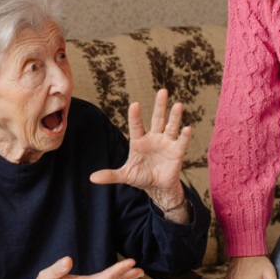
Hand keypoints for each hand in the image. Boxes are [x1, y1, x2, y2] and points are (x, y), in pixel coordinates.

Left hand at [90, 89, 191, 217]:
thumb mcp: (125, 175)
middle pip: (157, 119)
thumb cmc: (141, 176)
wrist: (157, 187)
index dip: (135, 116)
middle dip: (159, 106)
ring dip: (175, 116)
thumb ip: (110, 175)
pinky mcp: (177, 152)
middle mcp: (154, 138)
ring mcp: (166, 143)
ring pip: (171, 126)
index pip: (136, 126)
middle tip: (162, 91)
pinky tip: (187, 128)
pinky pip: (181, 142)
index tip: (134, 105)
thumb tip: (92, 178)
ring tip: (178, 104)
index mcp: (139, 141)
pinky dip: (184, 136)